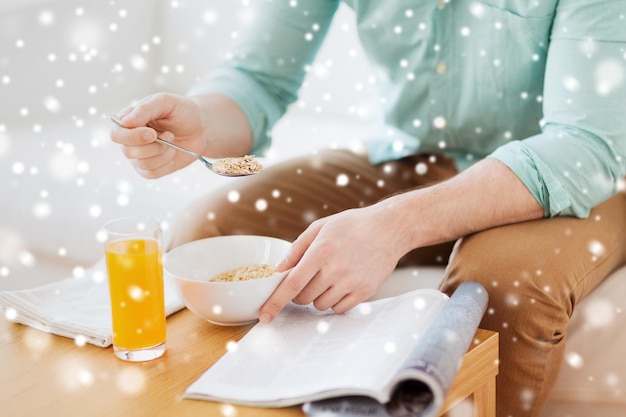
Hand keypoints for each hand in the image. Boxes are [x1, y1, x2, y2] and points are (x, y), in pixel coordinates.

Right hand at [111, 92, 252, 178]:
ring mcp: (139, 155)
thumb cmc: (182, 111)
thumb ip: (144, 109)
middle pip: (128, 151)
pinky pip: (151, 173)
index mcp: (128, 121)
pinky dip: (165, 163)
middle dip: (153, 146)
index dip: (132, 137)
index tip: (153, 133)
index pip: (116, 134)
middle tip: (170, 135)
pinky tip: (172, 152)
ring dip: (163, 153)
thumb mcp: (165, 102)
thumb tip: (125, 122)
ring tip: (173, 141)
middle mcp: (129, 139)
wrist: (201, 128)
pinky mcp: (150, 168)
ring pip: (141, 163)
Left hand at [259, 204, 405, 322]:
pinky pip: (339, 309)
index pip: (292, 284)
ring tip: (329, 277)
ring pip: (320, 305)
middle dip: (300, 292)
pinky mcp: (365, 291)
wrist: (389, 228)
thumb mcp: (321, 227)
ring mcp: (351, 282)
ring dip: (318, 297)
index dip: (275, 302)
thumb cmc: (352, 225)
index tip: (264, 316)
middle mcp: (335, 269)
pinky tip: (341, 285)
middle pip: (303, 298)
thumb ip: (297, 248)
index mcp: (321, 252)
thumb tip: (278, 270)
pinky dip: (335, 302)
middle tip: (310, 277)